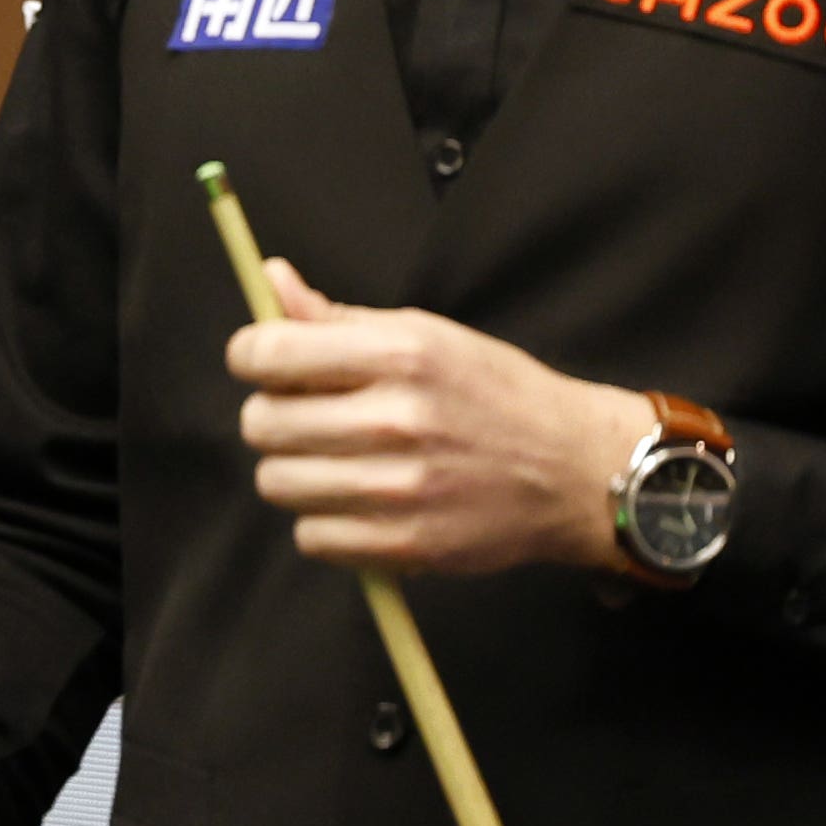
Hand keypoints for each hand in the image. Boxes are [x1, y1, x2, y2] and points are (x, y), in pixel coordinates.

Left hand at [227, 258, 657, 575]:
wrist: (574, 471)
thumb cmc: (498, 396)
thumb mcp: (426, 335)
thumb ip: (338, 317)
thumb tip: (272, 281)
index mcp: (399, 353)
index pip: (269, 354)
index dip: (252, 357)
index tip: (264, 363)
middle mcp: (396, 417)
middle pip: (262, 424)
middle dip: (273, 417)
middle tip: (310, 418)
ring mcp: (401, 486)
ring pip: (277, 483)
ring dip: (294, 472)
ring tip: (336, 462)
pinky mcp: (407, 544)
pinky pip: (311, 537)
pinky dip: (323, 523)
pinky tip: (358, 502)